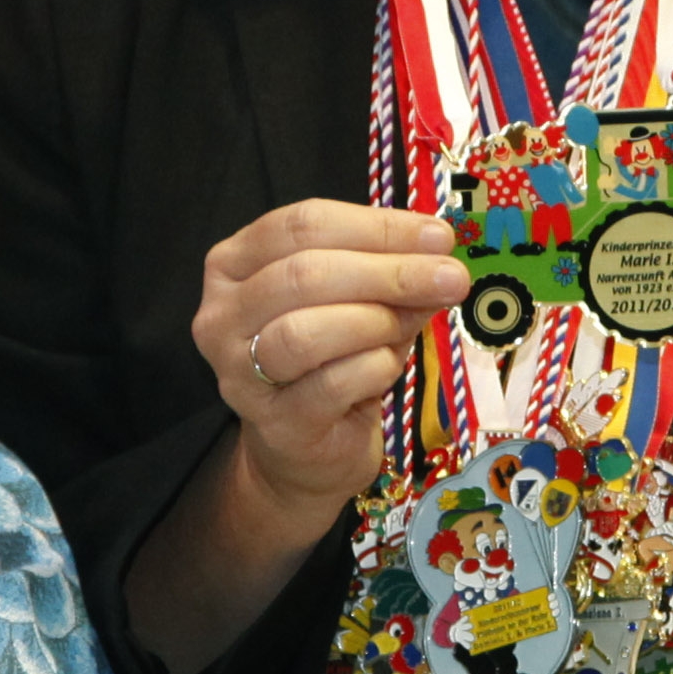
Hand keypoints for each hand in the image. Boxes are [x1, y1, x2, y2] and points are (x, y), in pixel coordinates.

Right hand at [193, 199, 467, 523]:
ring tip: (409, 325)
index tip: (439, 236)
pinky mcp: (275, 422)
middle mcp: (222, 314)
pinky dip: (375, 367)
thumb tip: (438, 256)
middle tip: (450, 277)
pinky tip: (388, 365)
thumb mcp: (363, 302)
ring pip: (307, 330)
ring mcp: (239, 372)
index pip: (302, 224)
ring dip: (377, 321)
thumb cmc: (330, 360)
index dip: (377, 226)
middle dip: (389, 271)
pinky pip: (333, 383)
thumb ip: (392, 274)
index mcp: (234, 263)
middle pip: (304, 273)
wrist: (306, 449)